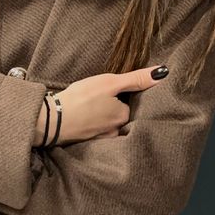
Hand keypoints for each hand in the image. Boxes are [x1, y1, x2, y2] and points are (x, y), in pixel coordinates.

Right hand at [33, 65, 168, 145]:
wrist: (50, 120)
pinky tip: (82, 117)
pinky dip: (90, 124)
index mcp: (123, 117)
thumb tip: (163, 73)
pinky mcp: (86, 142)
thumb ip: (135, 79)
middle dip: (112, 108)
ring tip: (89, 108)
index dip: (121, 95)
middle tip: (98, 99)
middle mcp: (115, 131)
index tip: (110, 90)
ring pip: (106, 124)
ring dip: (101, 117)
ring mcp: (100, 139)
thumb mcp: (109, 82)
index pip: (130, 105)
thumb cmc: (81, 98)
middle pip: (119, 116)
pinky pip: (94, 131)